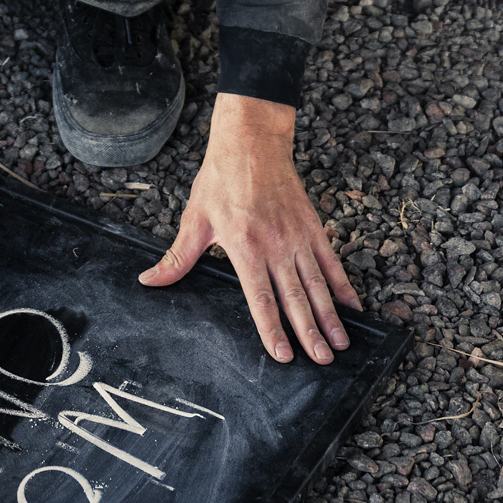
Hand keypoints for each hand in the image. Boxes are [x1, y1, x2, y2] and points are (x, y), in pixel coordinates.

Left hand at [138, 93, 360, 363]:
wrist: (252, 141)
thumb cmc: (221, 179)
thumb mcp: (195, 219)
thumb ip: (177, 258)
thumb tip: (150, 281)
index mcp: (245, 247)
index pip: (261, 298)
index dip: (272, 330)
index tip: (283, 355)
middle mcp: (275, 245)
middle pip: (295, 298)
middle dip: (310, 333)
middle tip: (323, 360)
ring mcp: (297, 236)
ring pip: (317, 284)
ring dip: (330, 316)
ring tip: (341, 344)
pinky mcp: (312, 225)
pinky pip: (331, 261)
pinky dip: (343, 285)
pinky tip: (352, 307)